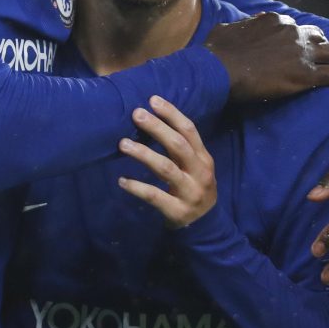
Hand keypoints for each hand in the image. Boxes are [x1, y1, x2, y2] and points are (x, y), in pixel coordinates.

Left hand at [118, 95, 216, 227]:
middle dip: (157, 128)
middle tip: (136, 114)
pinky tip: (122, 180)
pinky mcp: (177, 211)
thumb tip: (151, 119)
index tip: (152, 100)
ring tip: (123, 143)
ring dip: (144, 154)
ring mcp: (190, 193)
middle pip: (178, 145)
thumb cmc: (193, 188)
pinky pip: (154, 196)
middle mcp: (200, 173)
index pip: (189, 130)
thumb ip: (179, 148)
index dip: (172, 114)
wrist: (206, 227)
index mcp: (204, 158)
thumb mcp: (194, 167)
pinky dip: (137, 187)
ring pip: (166, 169)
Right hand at [205, 12, 328, 102]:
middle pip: (319, 37)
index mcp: (275, 22)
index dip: (301, 37)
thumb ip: (239, 27)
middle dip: (325, 46)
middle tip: (327, 57)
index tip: (301, 46)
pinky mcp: (307, 75)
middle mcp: (293, 33)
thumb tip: (238, 29)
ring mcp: (302, 53)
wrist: (220, 70)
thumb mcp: (225, 30)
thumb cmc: (216, 52)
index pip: (296, 27)